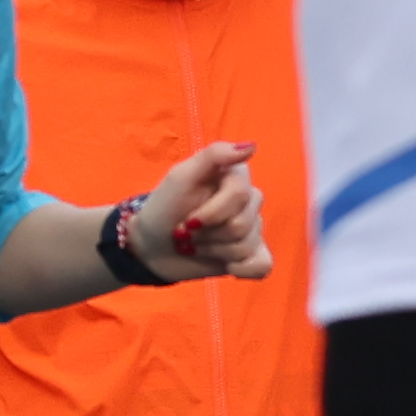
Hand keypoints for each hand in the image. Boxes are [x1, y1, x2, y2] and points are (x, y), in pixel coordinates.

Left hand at [121, 139, 271, 284]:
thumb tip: (252, 147)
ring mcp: (252, 228)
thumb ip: (214, 155)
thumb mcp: (181, 176)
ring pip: (247, 246)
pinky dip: (242, 269)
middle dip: (208, 234)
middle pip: (243, 224)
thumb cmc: (164, 208)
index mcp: (235, 176)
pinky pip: (263, 265)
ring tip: (196, 245)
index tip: (186, 219)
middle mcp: (249, 200)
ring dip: (213, 251)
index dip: (210, 214)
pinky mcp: (251, 254)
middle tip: (188, 232)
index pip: (239, 195)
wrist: (152, 246)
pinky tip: (225, 266)